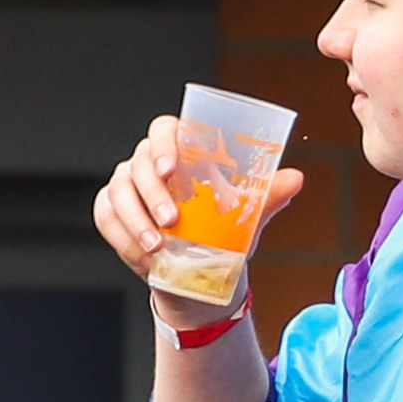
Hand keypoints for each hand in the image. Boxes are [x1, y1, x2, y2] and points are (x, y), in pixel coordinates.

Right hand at [93, 115, 307, 287]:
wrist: (200, 272)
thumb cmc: (220, 232)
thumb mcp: (246, 217)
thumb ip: (268, 196)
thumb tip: (296, 179)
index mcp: (180, 151)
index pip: (164, 129)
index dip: (164, 143)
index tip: (172, 168)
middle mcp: (148, 163)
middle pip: (138, 163)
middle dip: (152, 192)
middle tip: (171, 220)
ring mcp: (125, 186)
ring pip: (119, 193)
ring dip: (135, 220)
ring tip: (158, 247)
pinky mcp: (110, 212)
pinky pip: (107, 218)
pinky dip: (122, 237)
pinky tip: (142, 255)